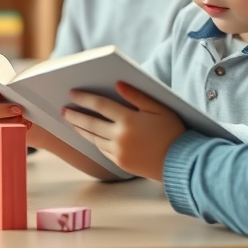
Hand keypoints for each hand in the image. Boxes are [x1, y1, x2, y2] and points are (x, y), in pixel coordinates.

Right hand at [0, 88, 31, 140]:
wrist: (11, 117)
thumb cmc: (3, 100)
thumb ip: (1, 91)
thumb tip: (12, 89)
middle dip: (3, 110)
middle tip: (18, 109)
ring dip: (10, 122)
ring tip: (23, 119)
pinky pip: (2, 136)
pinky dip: (15, 130)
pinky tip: (25, 126)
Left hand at [61, 82, 184, 180]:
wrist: (183, 163)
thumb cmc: (174, 132)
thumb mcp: (160, 109)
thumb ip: (137, 96)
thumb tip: (117, 83)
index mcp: (129, 120)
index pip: (100, 106)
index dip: (84, 98)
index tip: (72, 93)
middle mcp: (120, 137)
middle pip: (91, 123)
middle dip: (75, 115)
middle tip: (64, 108)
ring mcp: (118, 152)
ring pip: (93, 138)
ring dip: (81, 128)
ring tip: (71, 121)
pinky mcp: (120, 163)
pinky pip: (102, 149)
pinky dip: (93, 141)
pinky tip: (89, 135)